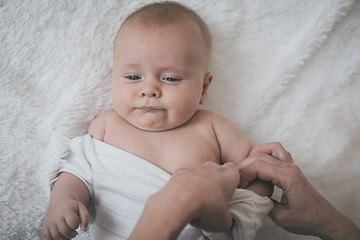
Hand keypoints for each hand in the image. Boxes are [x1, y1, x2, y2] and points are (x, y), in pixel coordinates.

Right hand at [42, 199, 88, 239]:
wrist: (61, 203)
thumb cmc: (72, 207)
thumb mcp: (82, 208)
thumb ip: (85, 218)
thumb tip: (84, 229)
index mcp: (67, 209)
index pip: (73, 223)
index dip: (76, 226)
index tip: (76, 224)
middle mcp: (56, 215)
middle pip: (65, 231)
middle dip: (71, 234)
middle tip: (74, 232)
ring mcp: (49, 221)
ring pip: (56, 236)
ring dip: (64, 238)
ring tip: (68, 235)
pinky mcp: (45, 225)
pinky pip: (48, 237)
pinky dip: (55, 239)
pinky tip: (61, 235)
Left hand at [168, 161, 239, 231]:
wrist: (179, 202)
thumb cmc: (206, 208)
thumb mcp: (224, 221)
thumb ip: (226, 217)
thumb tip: (223, 218)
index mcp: (228, 176)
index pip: (233, 170)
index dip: (231, 180)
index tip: (228, 191)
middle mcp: (212, 167)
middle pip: (216, 170)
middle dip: (215, 181)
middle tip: (214, 198)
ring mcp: (195, 168)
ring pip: (200, 172)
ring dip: (200, 182)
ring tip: (197, 199)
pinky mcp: (179, 172)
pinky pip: (185, 176)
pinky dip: (185, 183)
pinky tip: (183, 196)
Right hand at [238, 142, 359, 239]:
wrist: (326, 220)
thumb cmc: (308, 219)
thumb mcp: (282, 218)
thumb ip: (264, 204)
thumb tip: (250, 196)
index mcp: (288, 178)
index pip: (258, 166)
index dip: (243, 174)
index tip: (239, 186)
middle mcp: (290, 168)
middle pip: (259, 155)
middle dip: (244, 166)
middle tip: (238, 180)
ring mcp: (292, 166)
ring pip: (269, 148)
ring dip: (255, 155)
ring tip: (247, 169)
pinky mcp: (292, 168)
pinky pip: (278, 151)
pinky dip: (266, 153)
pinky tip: (260, 165)